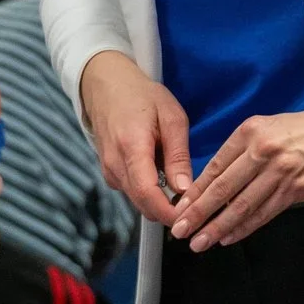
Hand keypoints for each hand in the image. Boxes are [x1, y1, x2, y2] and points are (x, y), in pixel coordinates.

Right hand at [79, 52, 190, 225]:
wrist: (107, 85)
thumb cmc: (142, 96)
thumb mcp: (172, 117)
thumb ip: (177, 155)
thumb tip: (184, 190)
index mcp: (131, 148)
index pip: (148, 194)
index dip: (169, 212)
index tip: (191, 218)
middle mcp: (115, 164)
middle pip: (143, 204)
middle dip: (169, 212)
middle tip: (196, 208)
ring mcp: (108, 171)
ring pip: (138, 201)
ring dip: (160, 204)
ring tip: (184, 193)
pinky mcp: (109, 173)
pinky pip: (132, 192)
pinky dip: (150, 195)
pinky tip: (165, 181)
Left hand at [170, 93, 303, 252]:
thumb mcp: (273, 126)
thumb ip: (246, 149)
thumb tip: (219, 179)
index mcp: (252, 130)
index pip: (216, 165)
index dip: (195, 190)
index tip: (179, 206)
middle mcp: (264, 150)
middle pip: (223, 188)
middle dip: (197, 213)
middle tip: (180, 229)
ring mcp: (281, 171)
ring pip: (242, 205)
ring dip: (217, 227)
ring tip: (199, 241)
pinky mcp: (297, 190)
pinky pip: (264, 213)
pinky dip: (244, 227)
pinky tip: (229, 237)